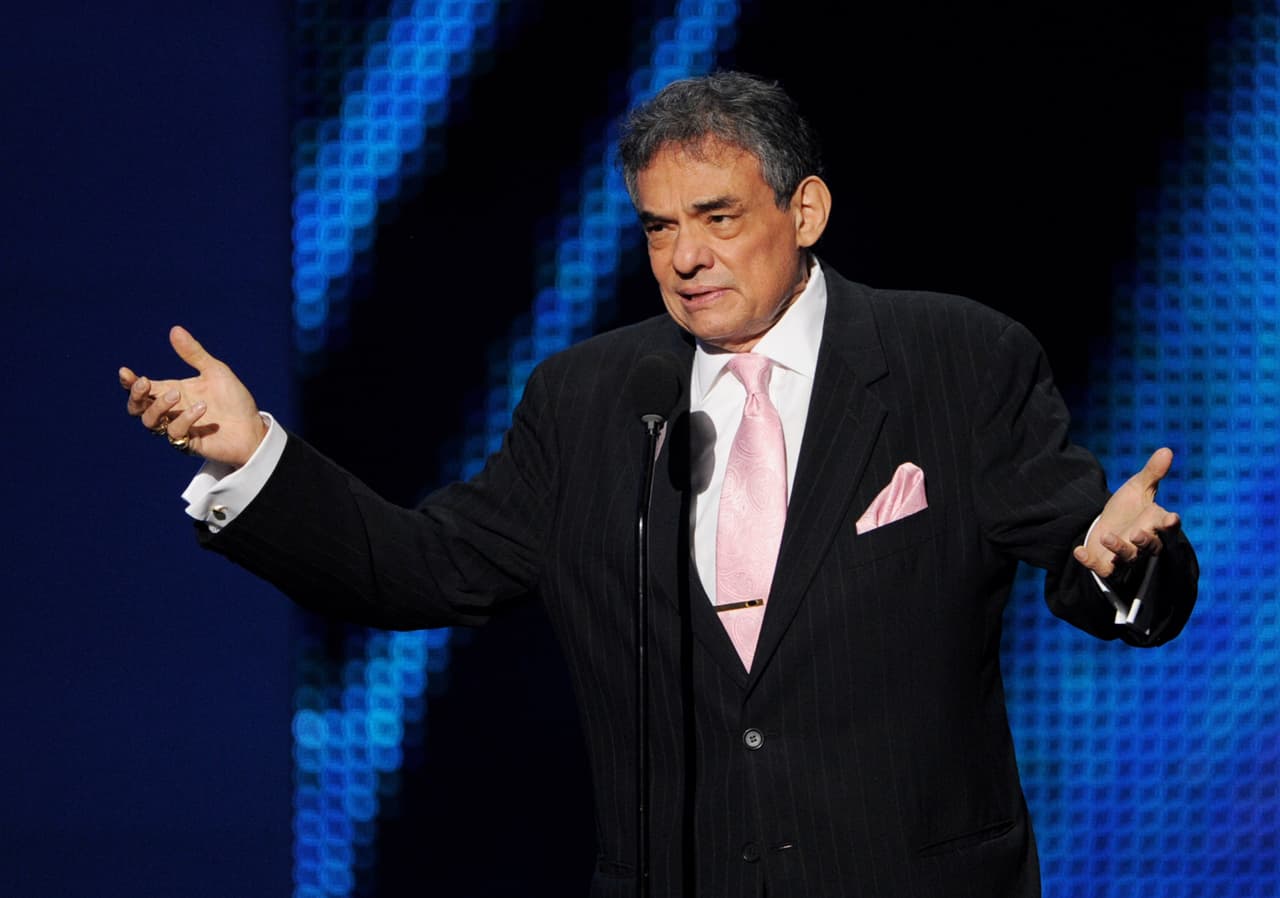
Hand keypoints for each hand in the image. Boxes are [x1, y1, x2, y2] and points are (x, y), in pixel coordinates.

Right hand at [119, 326, 267, 467]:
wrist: (253, 426)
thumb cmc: (234, 400)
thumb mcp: (215, 371)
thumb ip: (194, 354)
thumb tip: (175, 329)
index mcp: (173, 391)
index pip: (142, 388)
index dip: (129, 382)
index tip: (125, 372)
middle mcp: (171, 411)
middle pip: (136, 408)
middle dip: (135, 396)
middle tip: (146, 384)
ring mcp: (178, 428)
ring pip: (150, 422)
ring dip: (158, 406)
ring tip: (177, 394)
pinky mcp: (188, 443)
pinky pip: (175, 432)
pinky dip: (186, 418)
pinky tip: (202, 408)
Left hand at [1072, 447, 1181, 580]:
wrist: (1107, 525)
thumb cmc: (1130, 508)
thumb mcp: (1138, 488)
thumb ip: (1152, 473)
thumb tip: (1167, 450)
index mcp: (1156, 524)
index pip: (1168, 527)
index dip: (1170, 525)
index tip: (1171, 518)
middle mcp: (1145, 543)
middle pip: (1151, 547)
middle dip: (1145, 541)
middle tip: (1136, 533)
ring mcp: (1126, 556)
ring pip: (1128, 558)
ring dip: (1119, 549)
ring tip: (1107, 536)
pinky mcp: (1107, 564)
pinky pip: (1101, 568)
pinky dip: (1090, 561)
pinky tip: (1079, 551)